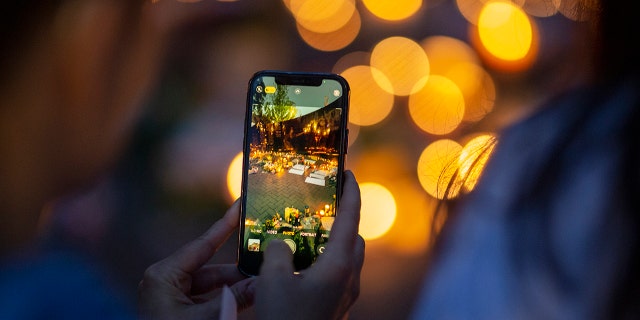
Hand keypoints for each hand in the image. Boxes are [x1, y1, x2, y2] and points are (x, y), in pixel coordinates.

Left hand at [137, 201, 254, 319]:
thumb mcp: (205, 319)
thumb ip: (233, 299)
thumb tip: (261, 282)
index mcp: (163, 276)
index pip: (203, 244)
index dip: (225, 225)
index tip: (241, 206)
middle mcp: (166, 282)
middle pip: (212, 268)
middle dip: (239, 271)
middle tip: (265, 262)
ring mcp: (171, 298)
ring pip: (213, 286)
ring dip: (236, 289)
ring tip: (262, 285)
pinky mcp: (176, 312)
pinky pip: (207, 300)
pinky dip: (226, 301)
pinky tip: (248, 299)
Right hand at [255, 170, 365, 319]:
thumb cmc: (287, 319)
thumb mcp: (273, 280)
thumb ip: (278, 252)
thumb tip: (282, 244)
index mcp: (340, 264)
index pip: (352, 217)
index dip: (351, 192)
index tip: (348, 173)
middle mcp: (350, 277)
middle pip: (353, 237)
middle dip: (342, 218)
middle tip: (322, 205)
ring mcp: (346, 294)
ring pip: (346, 258)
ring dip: (332, 241)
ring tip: (306, 233)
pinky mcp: (337, 306)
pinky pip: (337, 275)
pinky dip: (324, 261)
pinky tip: (300, 265)